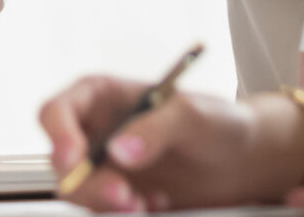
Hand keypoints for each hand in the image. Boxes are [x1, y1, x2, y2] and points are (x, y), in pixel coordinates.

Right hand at [42, 80, 303, 212]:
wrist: (246, 162)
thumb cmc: (220, 123)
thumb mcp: (192, 115)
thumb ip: (155, 128)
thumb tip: (118, 150)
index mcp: (103, 97)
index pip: (57, 111)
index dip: (57, 134)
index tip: (73, 158)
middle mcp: (98, 132)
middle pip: (61, 161)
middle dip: (87, 183)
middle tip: (124, 197)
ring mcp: (107, 168)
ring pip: (78, 191)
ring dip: (104, 204)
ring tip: (146, 204)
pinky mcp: (121, 197)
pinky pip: (103, 211)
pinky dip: (124, 213)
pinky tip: (158, 205)